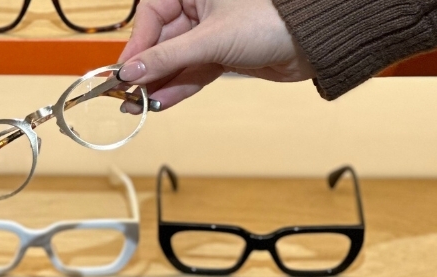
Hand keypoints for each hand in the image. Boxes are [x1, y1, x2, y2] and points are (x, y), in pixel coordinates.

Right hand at [117, 0, 315, 110]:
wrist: (313, 44)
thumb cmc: (272, 21)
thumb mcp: (211, 40)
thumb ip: (167, 58)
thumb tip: (131, 72)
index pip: (151, 16)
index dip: (136, 46)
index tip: (123, 72)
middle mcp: (199, 9)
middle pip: (159, 43)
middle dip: (145, 71)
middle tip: (126, 94)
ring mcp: (209, 35)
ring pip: (174, 62)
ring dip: (157, 85)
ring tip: (139, 106)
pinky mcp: (219, 56)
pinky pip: (190, 73)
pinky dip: (177, 88)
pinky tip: (160, 103)